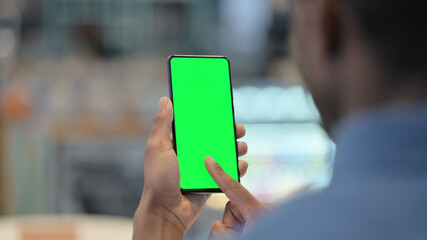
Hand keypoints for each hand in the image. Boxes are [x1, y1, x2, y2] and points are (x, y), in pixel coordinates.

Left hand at [133, 97, 248, 239]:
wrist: (167, 211)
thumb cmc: (158, 179)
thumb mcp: (157, 148)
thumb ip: (161, 124)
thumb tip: (166, 100)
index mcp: (175, 143)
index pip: (194, 125)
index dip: (207, 116)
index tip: (221, 108)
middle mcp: (188, 153)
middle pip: (212, 138)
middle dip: (227, 132)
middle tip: (239, 128)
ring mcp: (200, 167)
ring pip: (221, 153)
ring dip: (235, 149)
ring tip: (242, 147)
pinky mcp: (208, 180)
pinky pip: (225, 172)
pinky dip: (235, 167)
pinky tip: (242, 164)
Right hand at [205, 156, 272, 239]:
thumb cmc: (271, 237)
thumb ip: (220, 233)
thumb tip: (217, 225)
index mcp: (260, 213)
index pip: (234, 188)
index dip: (219, 174)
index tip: (210, 160)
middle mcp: (266, 211)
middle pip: (234, 208)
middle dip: (230, 224)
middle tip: (237, 237)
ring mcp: (269, 216)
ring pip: (241, 217)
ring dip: (239, 230)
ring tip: (248, 236)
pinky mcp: (271, 220)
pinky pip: (249, 221)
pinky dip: (246, 229)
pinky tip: (254, 233)